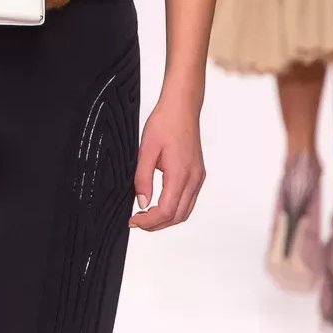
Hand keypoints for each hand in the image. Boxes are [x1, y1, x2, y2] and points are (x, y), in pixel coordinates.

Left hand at [129, 90, 205, 231]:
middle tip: (137, 222)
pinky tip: (160, 205)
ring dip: (167, 219)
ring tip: (146, 216)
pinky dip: (175, 209)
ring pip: (185, 211)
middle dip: (157, 224)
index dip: (149, 221)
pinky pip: (189, 200)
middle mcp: (193, 178)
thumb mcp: (146, 150)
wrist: (182, 107)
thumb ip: (142, 179)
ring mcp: (198, 177)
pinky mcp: (198, 174)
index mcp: (180, 173)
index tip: (133, 221)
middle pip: (178, 216)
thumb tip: (142, 203)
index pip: (167, 210)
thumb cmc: (165, 122)